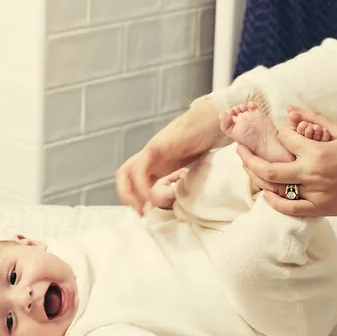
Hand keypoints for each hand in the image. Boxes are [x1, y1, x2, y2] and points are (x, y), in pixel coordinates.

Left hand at [116, 98, 224, 214]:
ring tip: (146, 209)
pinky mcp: (159, 146)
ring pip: (128, 171)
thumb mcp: (189, 167)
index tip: (144, 215)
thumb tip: (170, 206)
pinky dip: (142, 184)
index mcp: (156, 162)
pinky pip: (142, 166)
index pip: (132, 180)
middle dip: (127, 196)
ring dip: (132, 194)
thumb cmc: (204, 142)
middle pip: (124, 174)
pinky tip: (153, 196)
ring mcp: (153, 150)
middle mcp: (150, 156)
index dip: (133, 198)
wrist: (212, 120)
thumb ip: (178, 183)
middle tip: (141, 214)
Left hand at [238, 108, 336, 218]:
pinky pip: (288, 208)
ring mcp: (313, 194)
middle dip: (248, 157)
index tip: (281, 133)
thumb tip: (290, 111)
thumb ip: (314, 119)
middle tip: (239, 148)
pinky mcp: (317, 208)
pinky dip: (273, 202)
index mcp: (317, 152)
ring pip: (274, 188)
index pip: (284, 139)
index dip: (279, 133)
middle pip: (267, 167)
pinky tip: (265, 192)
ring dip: (256, 176)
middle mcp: (311, 174)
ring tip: (248, 166)